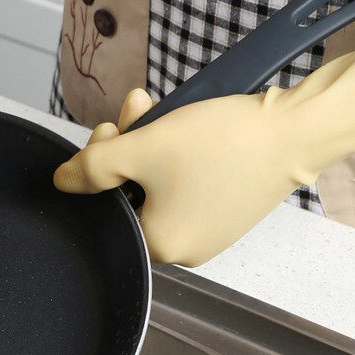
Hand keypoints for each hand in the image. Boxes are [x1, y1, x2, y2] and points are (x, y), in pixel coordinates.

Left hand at [54, 29, 354, 266]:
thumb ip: (92, 168)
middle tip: (130, 110)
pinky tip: (176, 121)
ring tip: (150, 105)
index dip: (98, 167)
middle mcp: (185, 248)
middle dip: (124, 146)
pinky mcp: (228, 208)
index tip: (107, 130)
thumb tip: (61, 182)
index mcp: (160, 246)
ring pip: (157, 182)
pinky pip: (185, 182)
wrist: (293, 130)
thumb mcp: (142, 148)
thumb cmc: (219, 143)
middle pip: (131, 194)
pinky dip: (174, 152)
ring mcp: (210, 230)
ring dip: (147, 142)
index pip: (107, 207)